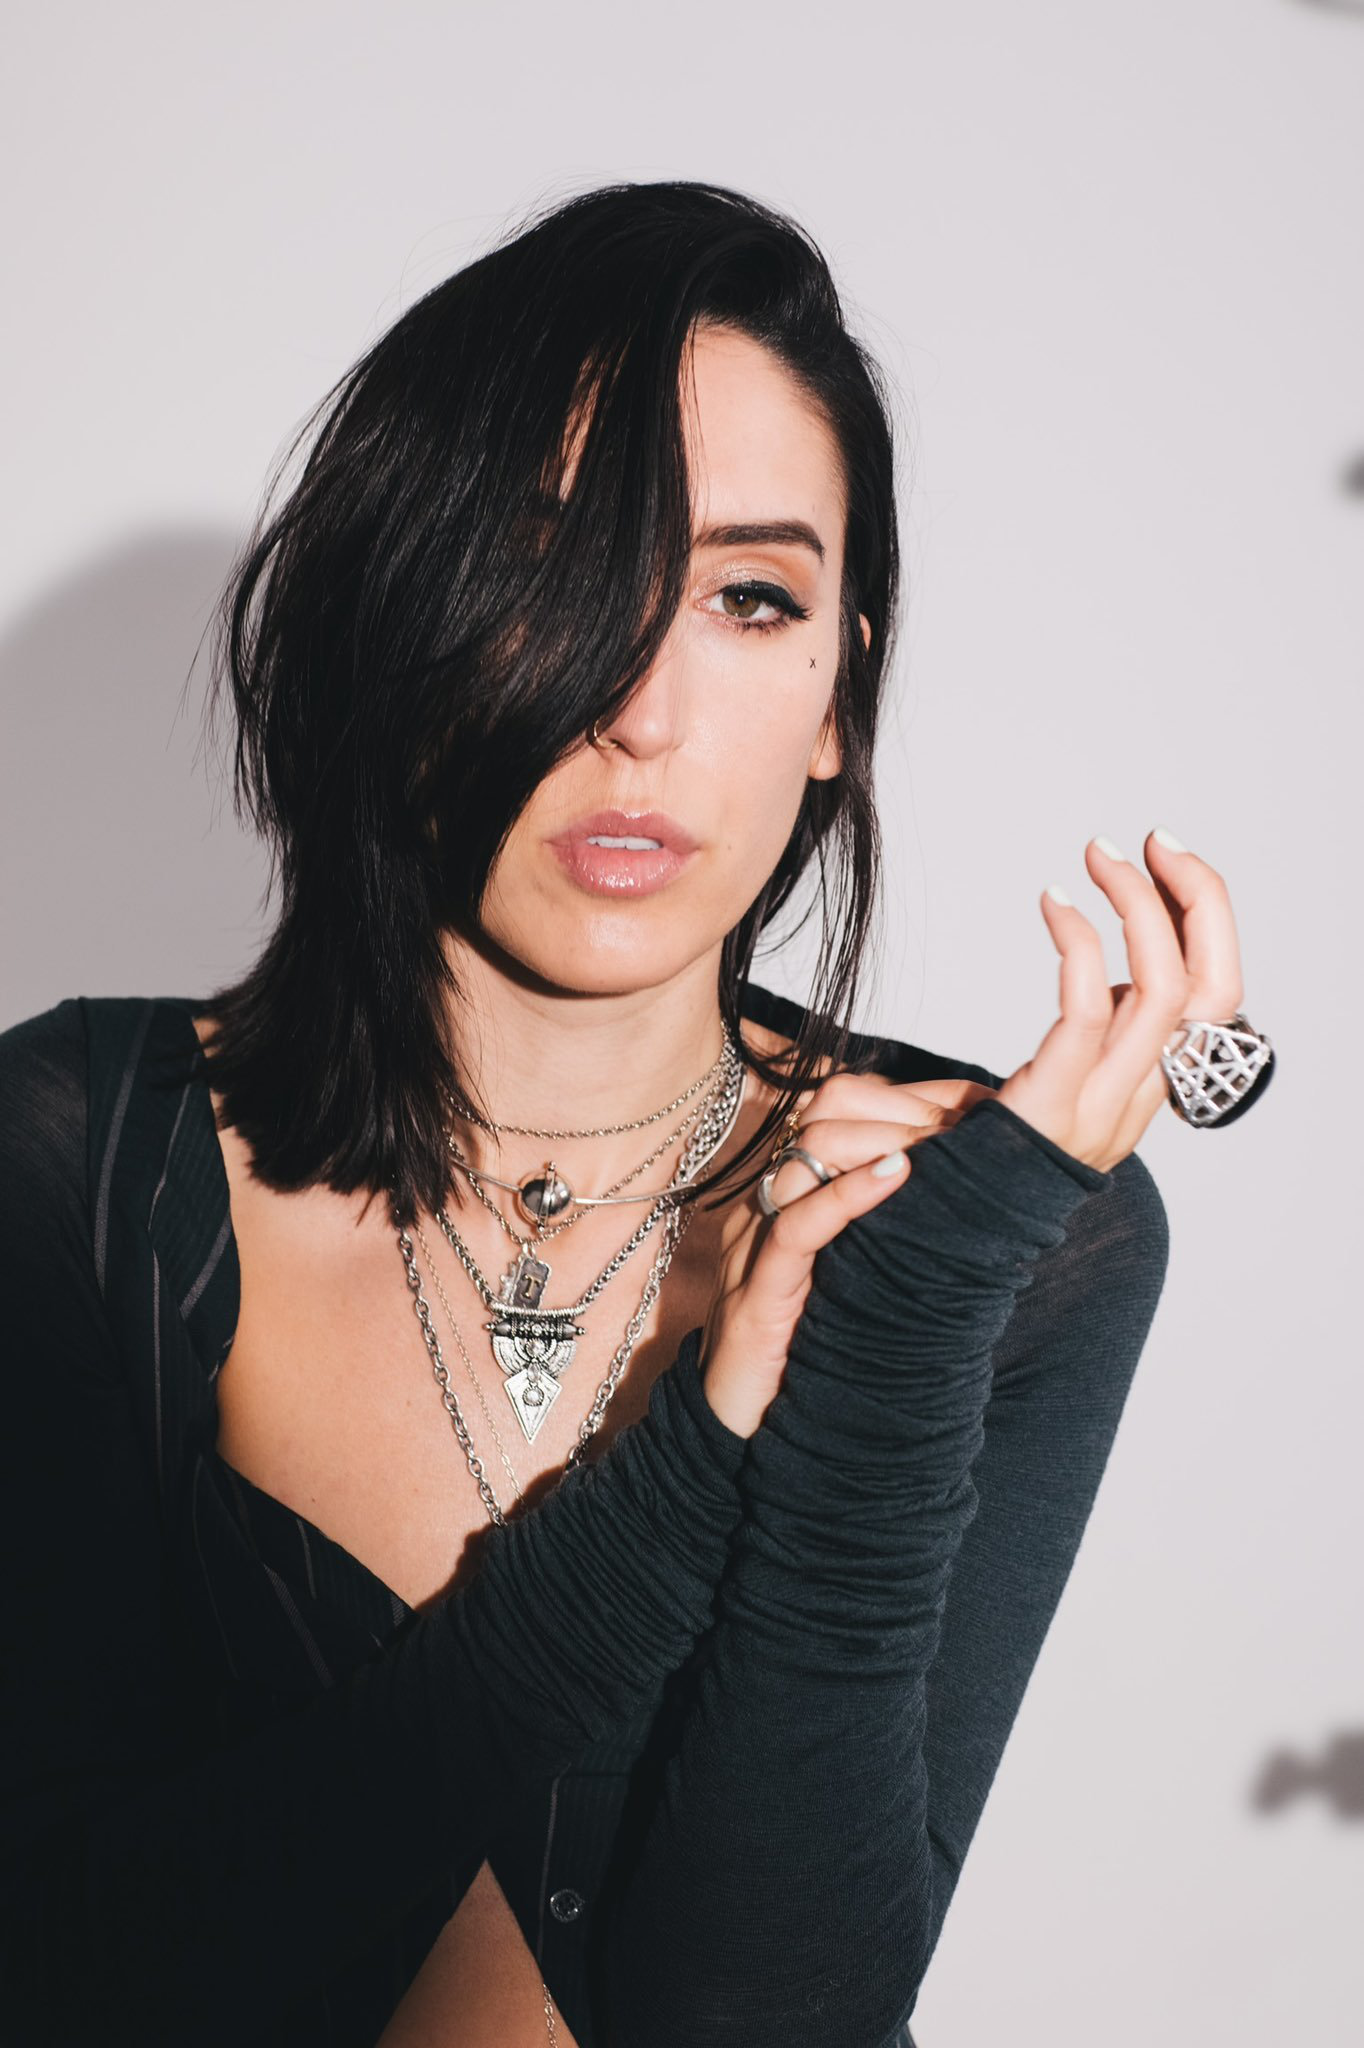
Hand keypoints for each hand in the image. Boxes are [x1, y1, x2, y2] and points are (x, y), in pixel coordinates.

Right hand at [699, 1070, 995, 1437]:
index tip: (976, 1107)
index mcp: (788, 1199)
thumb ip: (887, 1233)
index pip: (840, 1118)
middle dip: (902, 1114)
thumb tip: (958, 1201)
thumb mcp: (855, 1277)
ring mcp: (754, 1246)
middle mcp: (765, 1209)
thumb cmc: (806, 1357)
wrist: (742, 1435)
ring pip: (808, 1161)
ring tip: (945, 1137)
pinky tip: (896, 1173)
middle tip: (971, 1115)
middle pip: (825, 1124)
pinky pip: (796, 1226)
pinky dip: (847, 1196)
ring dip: (881, 1142)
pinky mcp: (756, 1292)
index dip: (907, 1106)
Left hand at [996, 828, 1243, 1172]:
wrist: (941, 1222)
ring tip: (1100, 857)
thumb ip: (1092, 1035)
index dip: (1209, 923)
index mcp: (1150, 1085)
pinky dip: (1078, 944)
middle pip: (1212, 988)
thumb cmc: (983, 1146)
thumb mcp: (1060, 1081)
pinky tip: (1053, 902)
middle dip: (1198, 901)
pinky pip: (1088, 1014)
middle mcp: (1140, 1096)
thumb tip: (1102, 971)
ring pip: (1164, 991)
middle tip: (1153, 842)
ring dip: (1140, 906)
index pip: (1218, 996)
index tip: (1170, 864)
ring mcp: (1102, 1108)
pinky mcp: (1053, 1107)